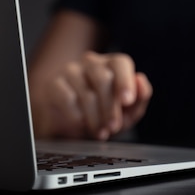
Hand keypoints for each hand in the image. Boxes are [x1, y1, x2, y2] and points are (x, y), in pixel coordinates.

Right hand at [31, 51, 151, 139]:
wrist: (71, 121)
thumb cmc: (104, 112)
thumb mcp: (128, 111)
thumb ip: (140, 97)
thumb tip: (140, 81)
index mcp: (113, 64)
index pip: (121, 63)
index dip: (125, 81)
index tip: (127, 100)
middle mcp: (92, 62)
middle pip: (103, 78)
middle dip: (111, 107)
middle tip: (113, 127)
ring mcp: (71, 71)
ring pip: (86, 92)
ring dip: (95, 117)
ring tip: (100, 132)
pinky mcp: (54, 84)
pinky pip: (67, 99)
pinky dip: (76, 116)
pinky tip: (81, 125)